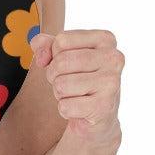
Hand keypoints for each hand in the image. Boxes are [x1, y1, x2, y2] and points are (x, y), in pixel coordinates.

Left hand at [29, 29, 123, 148]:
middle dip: (54, 75)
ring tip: (74, 94)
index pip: (62, 40)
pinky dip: (65, 109)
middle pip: (61, 62)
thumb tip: (42, 56)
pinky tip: (79, 108)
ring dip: (60, 93)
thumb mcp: (60, 54)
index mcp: (105, 40)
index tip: (67, 64)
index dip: (54, 55)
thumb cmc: (78, 78)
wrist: (98, 114)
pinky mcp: (104, 106)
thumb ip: (44, 44)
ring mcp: (111, 82)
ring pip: (61, 84)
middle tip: (67, 82)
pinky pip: (65, 106)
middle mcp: (113, 58)